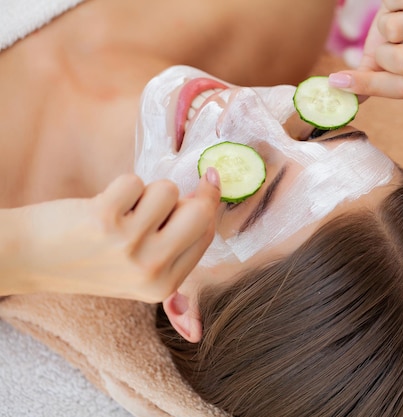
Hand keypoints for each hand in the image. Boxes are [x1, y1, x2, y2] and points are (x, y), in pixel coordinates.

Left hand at [16, 170, 220, 302]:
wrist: (30, 258)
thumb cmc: (88, 259)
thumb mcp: (138, 271)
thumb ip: (176, 243)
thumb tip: (209, 191)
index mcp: (164, 286)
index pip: (206, 234)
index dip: (208, 205)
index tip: (208, 182)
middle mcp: (151, 269)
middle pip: (198, 211)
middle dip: (184, 197)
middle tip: (159, 200)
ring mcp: (129, 244)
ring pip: (166, 191)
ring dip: (145, 192)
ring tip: (121, 211)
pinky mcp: (106, 218)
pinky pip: (134, 181)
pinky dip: (119, 187)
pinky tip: (102, 206)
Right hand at [329, 0, 402, 98]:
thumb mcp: (391, 59)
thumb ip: (373, 81)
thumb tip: (346, 100)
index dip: (369, 86)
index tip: (338, 82)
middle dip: (382, 53)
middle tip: (386, 44)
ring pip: (396, 30)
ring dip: (385, 24)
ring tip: (398, 19)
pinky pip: (397, 2)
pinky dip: (389, 2)